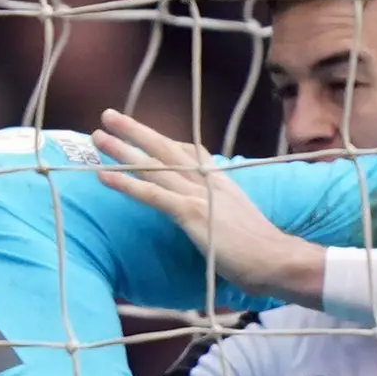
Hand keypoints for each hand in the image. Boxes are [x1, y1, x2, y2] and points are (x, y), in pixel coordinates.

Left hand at [89, 111, 328, 303]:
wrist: (278, 260)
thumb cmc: (265, 253)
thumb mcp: (244, 225)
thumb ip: (227, 218)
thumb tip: (222, 229)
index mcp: (222, 183)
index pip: (192, 153)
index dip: (168, 143)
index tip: (149, 134)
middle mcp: (208, 182)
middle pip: (167, 148)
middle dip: (136, 130)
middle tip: (109, 115)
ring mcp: (199, 195)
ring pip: (154, 166)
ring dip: (123, 150)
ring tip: (98, 136)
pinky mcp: (191, 214)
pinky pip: (152, 195)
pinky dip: (126, 184)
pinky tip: (104, 175)